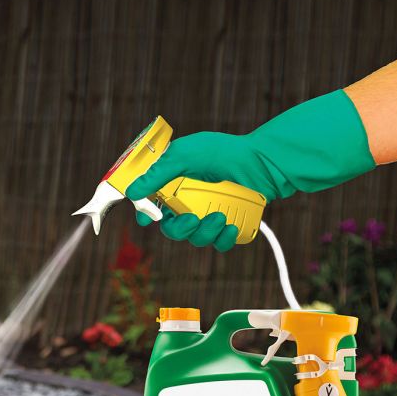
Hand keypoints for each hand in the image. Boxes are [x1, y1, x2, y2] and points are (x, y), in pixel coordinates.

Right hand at [127, 132, 274, 251]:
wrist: (264, 161)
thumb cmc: (225, 152)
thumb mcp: (185, 155)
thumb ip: (157, 173)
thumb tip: (132, 190)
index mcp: (173, 185)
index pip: (151, 206)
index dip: (146, 214)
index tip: (148, 219)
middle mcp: (188, 202)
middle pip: (171, 229)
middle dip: (179, 229)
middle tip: (192, 220)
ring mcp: (207, 214)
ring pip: (195, 238)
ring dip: (205, 232)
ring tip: (220, 217)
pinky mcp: (226, 225)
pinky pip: (218, 243)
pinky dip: (223, 239)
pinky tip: (231, 227)